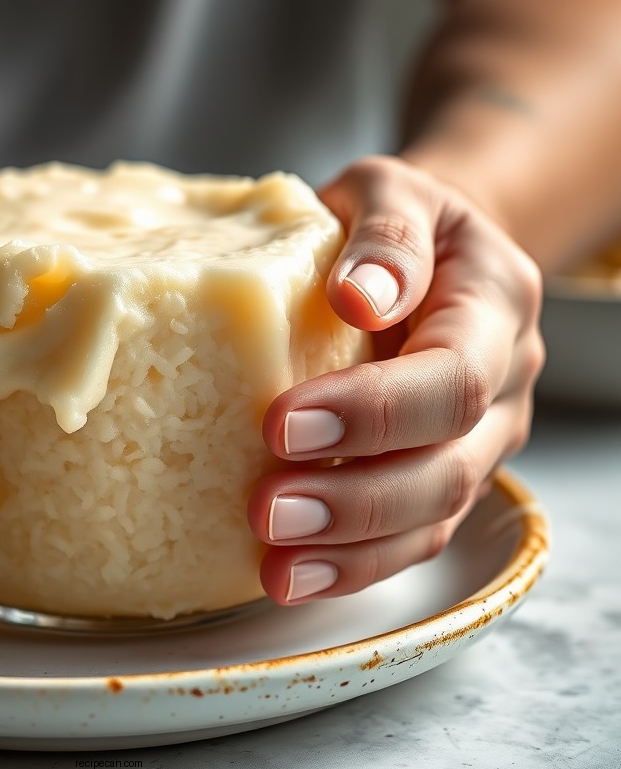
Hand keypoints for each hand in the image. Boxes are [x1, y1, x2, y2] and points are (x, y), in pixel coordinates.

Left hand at [247, 155, 544, 603]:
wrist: (424, 253)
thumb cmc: (392, 222)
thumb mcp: (390, 191)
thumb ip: (385, 235)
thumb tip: (359, 295)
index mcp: (494, 309)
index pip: (452, 379)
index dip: (374, 411)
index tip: (282, 422)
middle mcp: (501, 386)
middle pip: (447, 467)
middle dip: (354, 498)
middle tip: (267, 509)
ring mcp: (477, 442)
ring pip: (431, 519)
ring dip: (350, 551)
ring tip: (275, 566)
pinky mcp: (438, 476)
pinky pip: (408, 538)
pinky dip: (351, 565)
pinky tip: (290, 577)